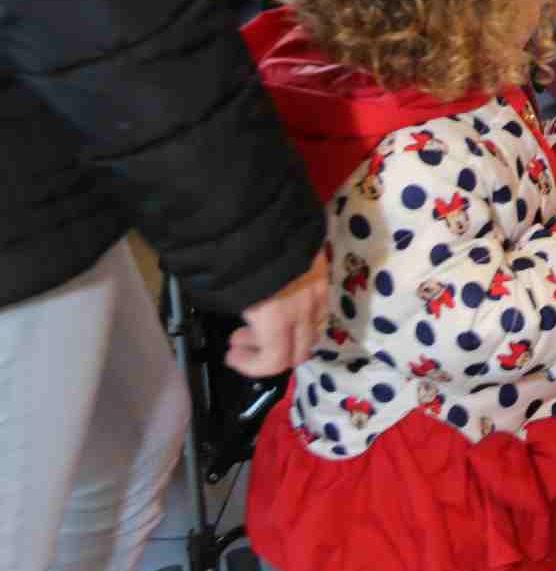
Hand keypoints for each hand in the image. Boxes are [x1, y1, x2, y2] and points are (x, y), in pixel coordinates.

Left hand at [225, 249, 330, 377]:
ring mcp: (317, 284)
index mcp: (276, 317)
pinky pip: (318, 301)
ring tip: (260, 321)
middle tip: (241, 341)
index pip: (275, 361)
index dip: (253, 367)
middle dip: (269, 354)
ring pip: (314, 327)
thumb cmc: (229, 249)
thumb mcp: (218, 288)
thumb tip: (233, 323)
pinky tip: (278, 296)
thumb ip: (233, 312)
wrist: (252, 203)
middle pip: (300, 350)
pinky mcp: (322, 264)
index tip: (231, 354)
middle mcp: (304, 306)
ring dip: (289, 335)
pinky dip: (300, 312)